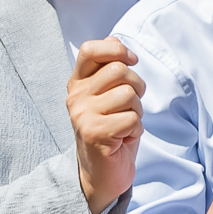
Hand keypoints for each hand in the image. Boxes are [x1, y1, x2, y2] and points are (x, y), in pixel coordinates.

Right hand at [69, 38, 146, 212]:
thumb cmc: (111, 131)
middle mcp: (75, 97)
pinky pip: (132, 118)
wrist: (102, 174)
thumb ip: (109, 68)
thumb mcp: (109, 95)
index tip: (131, 61)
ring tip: (124, 125)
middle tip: (130, 107)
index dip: (116, 50)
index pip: (91, 50)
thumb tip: (114, 40)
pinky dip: (136, 130)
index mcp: (78, 83)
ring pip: (129, 94)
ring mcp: (82, 115)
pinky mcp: (94, 133)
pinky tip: (123, 139)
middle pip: (119, 70)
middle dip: (136, 87)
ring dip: (137, 112)